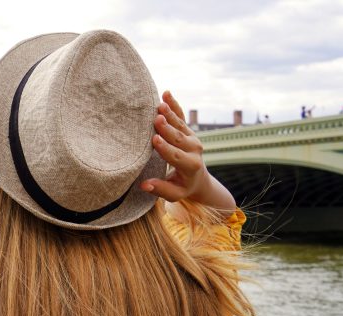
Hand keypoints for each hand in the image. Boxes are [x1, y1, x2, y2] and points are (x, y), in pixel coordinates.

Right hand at [140, 91, 235, 218]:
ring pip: (179, 125)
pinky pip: (181, 116)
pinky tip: (166, 94)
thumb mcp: (174, 193)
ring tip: (160, 105)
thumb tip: (144, 185)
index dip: (165, 148)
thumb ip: (160, 189)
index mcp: (191, 166)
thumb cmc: (182, 186)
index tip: (154, 140)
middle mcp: (194, 150)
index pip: (176, 156)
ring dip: (170, 114)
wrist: (198, 178)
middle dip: (167, 128)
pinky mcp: (189, 131)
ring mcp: (192, 138)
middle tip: (156, 119)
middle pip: (178, 137)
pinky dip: (174, 105)